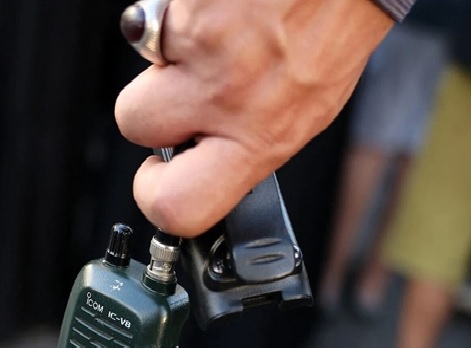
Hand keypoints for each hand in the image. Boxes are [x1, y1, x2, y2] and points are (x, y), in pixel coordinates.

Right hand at [115, 0, 392, 236]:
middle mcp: (228, 96)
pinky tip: (220, 12)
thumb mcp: (306, 109)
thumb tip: (212, 155)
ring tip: (211, 43)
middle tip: (174, 100)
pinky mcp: (187, 4)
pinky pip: (157, 18)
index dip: (153, 195)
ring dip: (166, 58)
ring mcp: (204, 46)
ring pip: (141, 63)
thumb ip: (251, 139)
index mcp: (261, 137)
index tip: (158, 175)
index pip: (181, 205)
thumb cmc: (336, 26)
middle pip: (135, 125)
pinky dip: (181, 17)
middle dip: (146, 110)